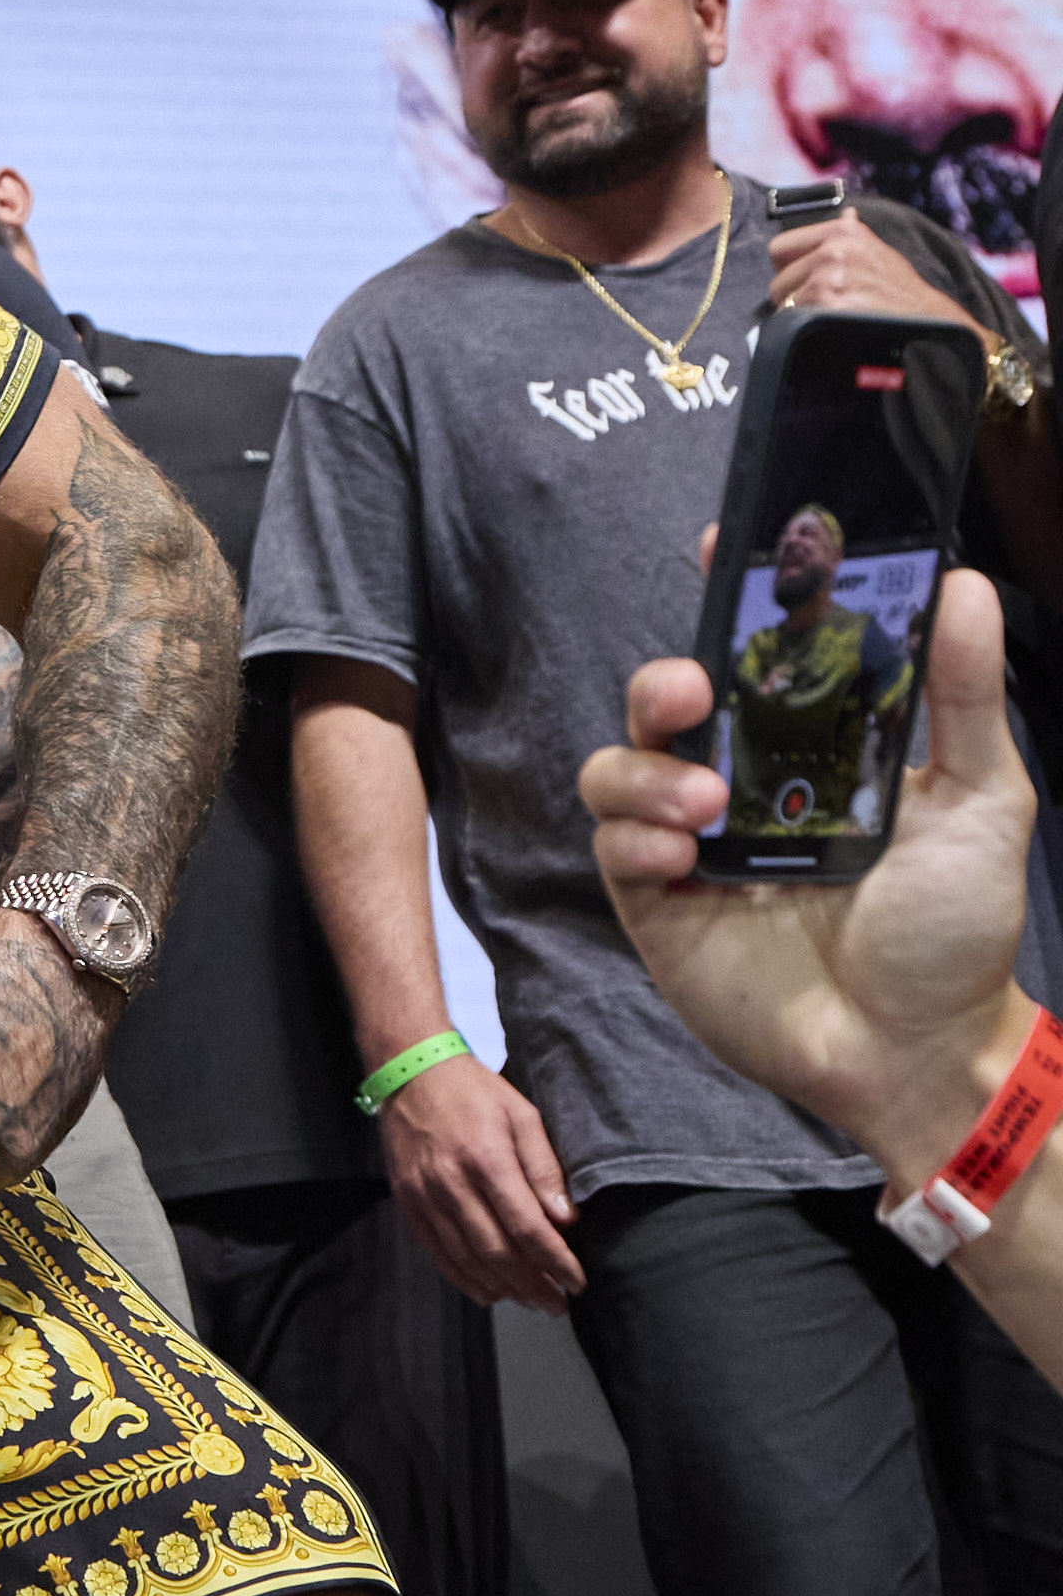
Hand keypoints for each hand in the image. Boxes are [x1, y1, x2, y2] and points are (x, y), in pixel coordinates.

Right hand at [375, 1055, 581, 1311]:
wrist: (410, 1073)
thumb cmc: (474, 1091)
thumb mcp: (523, 1116)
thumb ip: (544, 1169)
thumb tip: (566, 1221)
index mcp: (486, 1160)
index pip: (527, 1227)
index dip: (555, 1262)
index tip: (577, 1282)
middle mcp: (451, 1184)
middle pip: (497, 1251)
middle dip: (533, 1284)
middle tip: (557, 1304)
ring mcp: (424, 1195)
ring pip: (466, 1258)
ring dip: (502, 1287)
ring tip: (530, 1301)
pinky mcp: (407, 1201)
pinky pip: (436, 1252)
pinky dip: (463, 1278)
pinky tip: (488, 1291)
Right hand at [583, 565, 1041, 1182]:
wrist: (916, 1049)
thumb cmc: (956, 928)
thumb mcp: (984, 798)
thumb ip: (962, 696)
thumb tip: (964, 583)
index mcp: (817, 747)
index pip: (760, 653)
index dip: (733, 595)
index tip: (721, 546)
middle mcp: (746, 781)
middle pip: (667, 699)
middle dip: (663, 681)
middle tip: (694, 690)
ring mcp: (695, 841)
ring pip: (618, 763)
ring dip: (647, 769)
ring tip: (706, 807)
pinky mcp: (657, 901)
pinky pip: (612, 842)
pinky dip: (636, 836)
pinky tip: (686, 859)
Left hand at [769, 212, 992, 336]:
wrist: (929, 322)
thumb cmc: (900, 291)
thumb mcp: (879, 252)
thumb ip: (852, 234)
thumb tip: (846, 212)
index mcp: (842, 232)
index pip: (779, 247)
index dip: (788, 267)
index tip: (804, 278)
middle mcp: (834, 251)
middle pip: (778, 281)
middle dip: (793, 296)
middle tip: (825, 304)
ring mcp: (829, 279)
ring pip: (784, 305)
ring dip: (801, 315)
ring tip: (834, 315)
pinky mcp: (826, 306)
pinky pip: (793, 322)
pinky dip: (807, 329)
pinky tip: (832, 327)